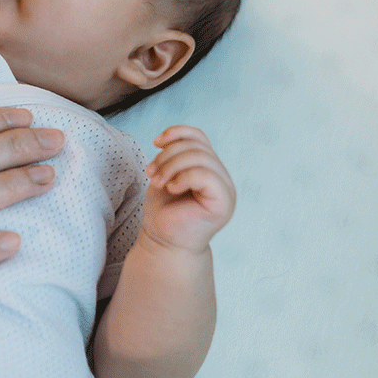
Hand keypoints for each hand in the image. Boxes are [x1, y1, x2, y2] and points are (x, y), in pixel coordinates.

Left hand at [141, 126, 235, 252]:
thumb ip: (174, 156)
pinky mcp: (224, 202)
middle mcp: (222, 177)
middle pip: (197, 147)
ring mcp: (226, 190)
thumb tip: (169, 137)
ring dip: (171, 166)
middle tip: (151, 173)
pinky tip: (171, 188)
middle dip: (168, 156)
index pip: (199, 137)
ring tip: (157, 182)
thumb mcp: (166, 176)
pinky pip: (206, 175)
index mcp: (209, 168)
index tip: (155, 143)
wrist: (163, 244)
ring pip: (201, 158)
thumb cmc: (164, 212)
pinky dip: (183, 177)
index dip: (177, 133)